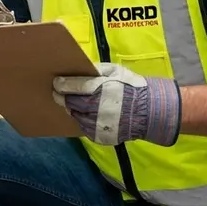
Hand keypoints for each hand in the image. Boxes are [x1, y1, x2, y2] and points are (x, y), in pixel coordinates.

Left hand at [52, 62, 180, 146]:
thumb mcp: (115, 71)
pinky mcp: (101, 136)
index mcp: (100, 89)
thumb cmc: (131, 87)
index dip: (62, 85)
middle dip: (64, 98)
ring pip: (76, 117)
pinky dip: (83, 121)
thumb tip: (79, 69)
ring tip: (75, 105)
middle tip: (59, 94)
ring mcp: (98, 124)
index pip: (73, 87)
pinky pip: (85, 128)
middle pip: (71, 103)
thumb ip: (96, 70)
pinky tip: (87, 115)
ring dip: (74, 110)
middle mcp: (97, 108)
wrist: (150, 111)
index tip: (56, 83)